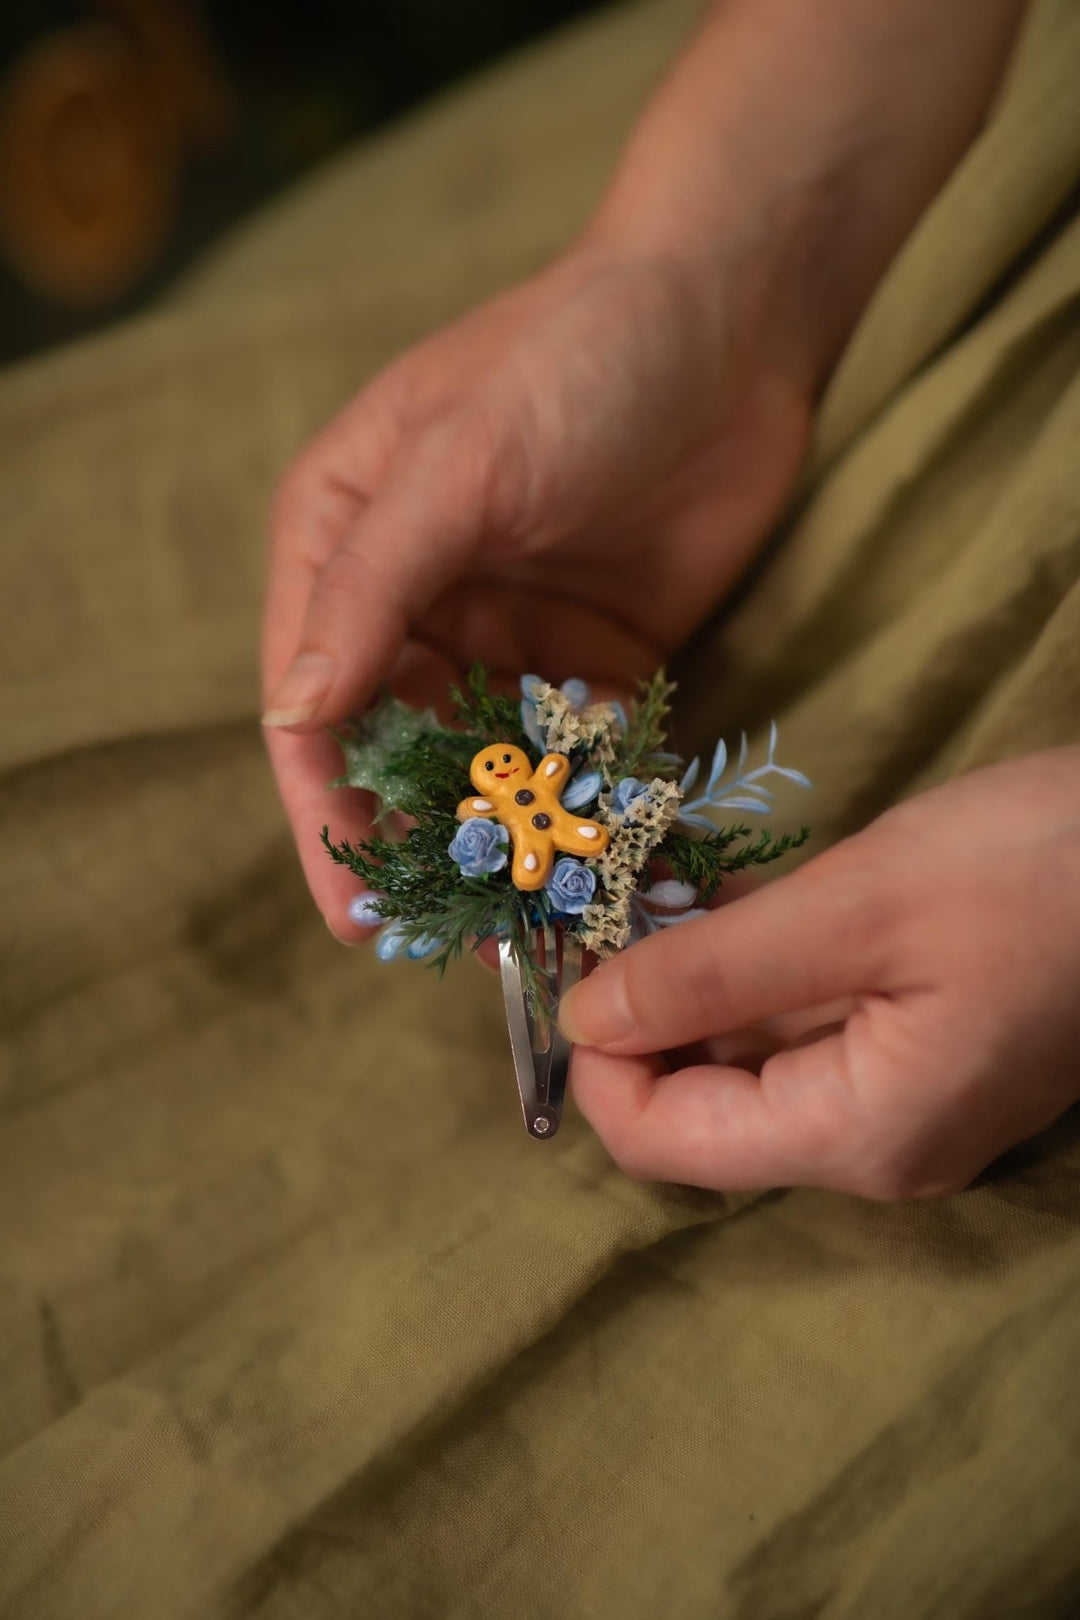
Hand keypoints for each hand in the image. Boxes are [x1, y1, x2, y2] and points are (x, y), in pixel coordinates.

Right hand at [262, 243, 810, 934]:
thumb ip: (373, 588)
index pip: (313, 704)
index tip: (356, 911)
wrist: (737, 317)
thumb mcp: (458, 463)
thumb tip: (293, 716)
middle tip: (458, 938)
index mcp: (341, 541)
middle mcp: (412, 600)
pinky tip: (604, 866)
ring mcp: (505, 636)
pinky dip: (583, 810)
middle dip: (422, 845)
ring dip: (504, 844)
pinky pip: (573, 756)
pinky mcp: (593, 659)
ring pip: (484, 769)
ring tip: (535, 923)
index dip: (328, 812)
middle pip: (395, 754)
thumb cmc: (575, 360)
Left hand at [562, 749, 1079, 1198]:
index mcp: (856, 1133)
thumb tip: (583, 1021)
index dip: (593, 1057)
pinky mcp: (922, 1050)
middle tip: (603, 898)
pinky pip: (801, 1028)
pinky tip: (728, 896)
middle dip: (637, 1008)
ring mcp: (902, 1101)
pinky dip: (750, 968)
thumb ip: (711, 972)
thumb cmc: (1037, 870)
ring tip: (657, 885)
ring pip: (745, 1060)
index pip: (660, 1142)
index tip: (569, 951)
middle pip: (697, 1106)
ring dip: (690, 980)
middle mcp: (871, 1145)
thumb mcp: (857, 907)